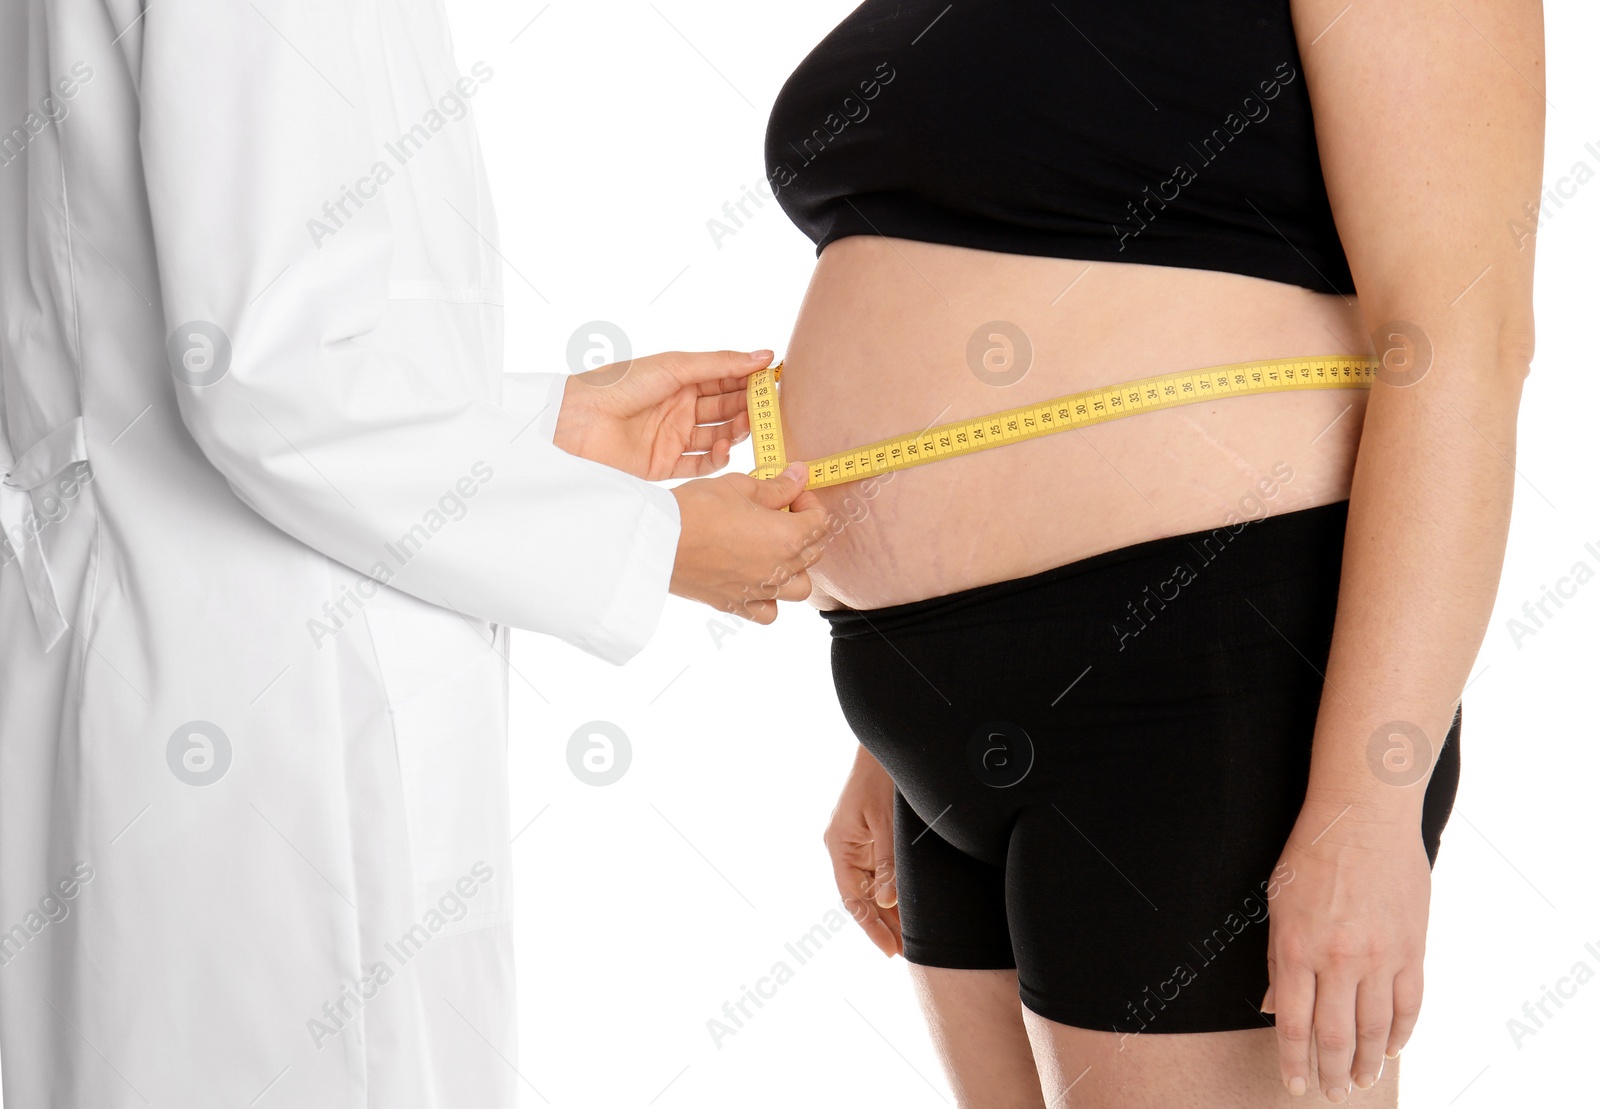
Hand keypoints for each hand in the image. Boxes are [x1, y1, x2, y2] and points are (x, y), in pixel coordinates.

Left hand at [553, 349, 766, 479]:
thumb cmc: (621, 384)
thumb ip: (721, 364)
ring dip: (736, 431)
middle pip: (725, 408)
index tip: (774, 381)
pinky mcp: (665, 465)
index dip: (749, 379)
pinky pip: (701, 464)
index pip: (725, 379)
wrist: (579, 421)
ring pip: (717, 436)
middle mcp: (679, 407)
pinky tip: (726, 448)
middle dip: (747, 407)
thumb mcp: (675, 366)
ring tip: (747, 426)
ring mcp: (673, 436)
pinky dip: (717, 459)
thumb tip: (764, 355)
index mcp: (680, 379)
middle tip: (768, 409)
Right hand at [668, 462, 827, 622]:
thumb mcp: (740, 486)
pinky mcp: (735, 603)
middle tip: (779, 512)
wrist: (658, 540)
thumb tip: (800, 476)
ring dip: (795, 569)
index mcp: (788, 537)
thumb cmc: (698, 508)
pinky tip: (756, 580)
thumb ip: (777, 486)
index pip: (820, 521)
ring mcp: (759, 590)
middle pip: (813, 553)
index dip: (808, 502)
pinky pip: (768, 612)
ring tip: (774, 551)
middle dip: (804, 529)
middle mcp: (780, 569)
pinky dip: (769, 600)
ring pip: (799, 588)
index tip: (791, 492)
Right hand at [824, 744, 901, 956]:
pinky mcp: (872, 835)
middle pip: (864, 897)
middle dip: (884, 924)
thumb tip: (887, 902)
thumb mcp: (886, 822)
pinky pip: (881, 870)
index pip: (854, 899)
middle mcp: (845, 848)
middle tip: (908, 952)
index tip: (890, 951)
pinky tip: (910, 905)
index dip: (871, 927)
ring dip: (891, 910)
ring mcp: (858, 842)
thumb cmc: (882, 778)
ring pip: (873, 886)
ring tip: (912, 937)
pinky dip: (894, 889)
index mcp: (839, 846)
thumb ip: (887, 863)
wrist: (889, 746)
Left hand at [1262, 801, 1431, 1100]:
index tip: (1294, 1086)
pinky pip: (1409, 1004)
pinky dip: (1400, 1034)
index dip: (1293, 1063)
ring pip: (1374, 1028)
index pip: (1294, 1024)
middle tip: (1330, 1093)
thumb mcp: (1278, 903)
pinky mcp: (1413, 948)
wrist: (1364, 817)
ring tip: (1358, 1083)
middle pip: (1334, 1036)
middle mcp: (1339, 958)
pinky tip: (1389, 1050)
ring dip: (1365, 1063)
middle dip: (1330, 1073)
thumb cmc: (1312, 854)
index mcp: (1297, 947)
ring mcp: (1381, 956)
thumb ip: (1279, 959)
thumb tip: (1276, 1007)